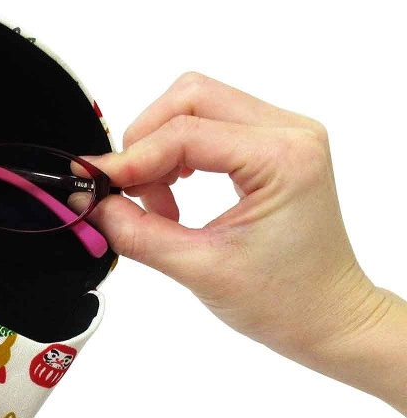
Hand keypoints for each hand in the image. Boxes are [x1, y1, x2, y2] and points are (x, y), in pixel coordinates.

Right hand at [85, 72, 397, 373]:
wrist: (330, 319)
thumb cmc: (284, 303)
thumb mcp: (199, 269)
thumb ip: (136, 232)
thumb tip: (88, 203)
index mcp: (283, 158)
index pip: (186, 133)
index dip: (131, 158)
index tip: (93, 185)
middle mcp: (289, 131)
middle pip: (191, 99)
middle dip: (146, 141)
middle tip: (126, 192)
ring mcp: (284, 134)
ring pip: (197, 106)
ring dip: (161, 147)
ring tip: (157, 203)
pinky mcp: (273, 146)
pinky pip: (211, 126)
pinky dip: (179, 153)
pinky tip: (174, 194)